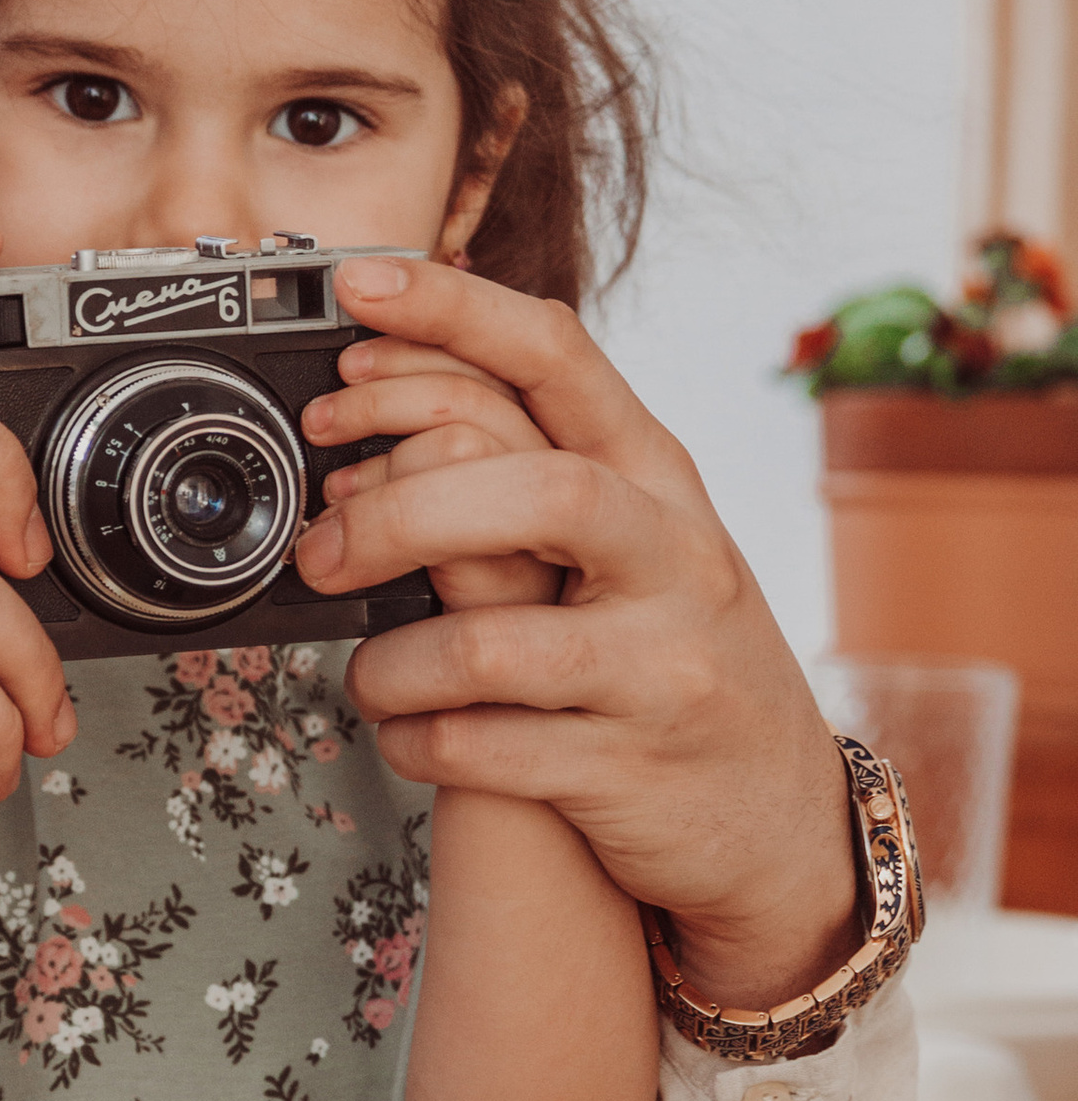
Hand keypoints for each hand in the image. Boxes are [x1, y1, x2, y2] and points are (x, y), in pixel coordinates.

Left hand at [292, 257, 854, 1012]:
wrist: (780, 818)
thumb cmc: (677, 656)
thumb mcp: (642, 543)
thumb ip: (541, 469)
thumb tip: (385, 403)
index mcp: (662, 481)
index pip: (559, 357)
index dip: (453, 308)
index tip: (356, 282)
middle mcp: (675, 560)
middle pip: (533, 491)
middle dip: (399, 510)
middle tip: (320, 547)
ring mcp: (659, 670)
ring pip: (486, 644)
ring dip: (389, 661)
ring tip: (370, 670)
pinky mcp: (624, 772)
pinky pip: (477, 750)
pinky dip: (411, 738)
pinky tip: (406, 730)